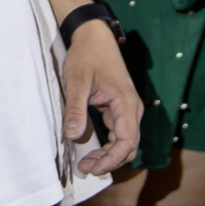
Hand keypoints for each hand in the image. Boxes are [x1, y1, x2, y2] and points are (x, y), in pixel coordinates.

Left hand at [61, 20, 142, 176]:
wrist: (94, 36)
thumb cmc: (87, 56)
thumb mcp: (77, 81)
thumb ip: (75, 108)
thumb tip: (72, 135)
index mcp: (126, 103)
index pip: (127, 141)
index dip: (111, 159)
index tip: (92, 168)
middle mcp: (132, 108)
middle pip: (129, 146)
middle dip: (109, 160)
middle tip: (85, 168)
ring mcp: (127, 109)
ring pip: (125, 141)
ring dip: (109, 155)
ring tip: (86, 163)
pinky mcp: (119, 108)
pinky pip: (118, 133)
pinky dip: (108, 145)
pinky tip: (92, 150)